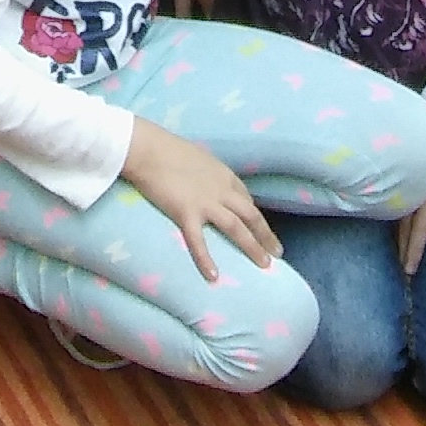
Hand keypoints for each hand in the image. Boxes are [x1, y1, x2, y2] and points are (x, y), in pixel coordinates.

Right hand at [120, 117, 282, 281]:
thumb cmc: (166, 148)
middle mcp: (221, 189)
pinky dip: (206, 260)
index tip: (260, 229)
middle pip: (251, 216)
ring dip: (253, 247)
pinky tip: (214, 277)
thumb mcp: (196, 157)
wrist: (148, 148)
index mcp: (223, 174)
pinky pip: (198, 241)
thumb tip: (204, 182)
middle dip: (266, 235)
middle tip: (277, 253)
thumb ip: (206, 173)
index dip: (255, 216)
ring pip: (237, 228)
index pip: (246, 199)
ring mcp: (206, 202)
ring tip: (265, 265)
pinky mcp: (186, 213)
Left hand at [396, 154, 425, 271]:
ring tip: (411, 268)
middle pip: (406, 225)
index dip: (396, 238)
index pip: (398, 217)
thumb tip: (395, 198)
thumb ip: (409, 180)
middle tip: (400, 274)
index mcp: (409, 186)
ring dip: (415, 246)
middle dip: (403, 249)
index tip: (393, 259)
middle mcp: (417, 189)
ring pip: (421, 222)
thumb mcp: (418, 164)